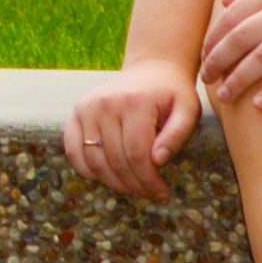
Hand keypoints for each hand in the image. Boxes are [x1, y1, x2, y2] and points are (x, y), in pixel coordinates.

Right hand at [66, 57, 204, 200]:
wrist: (151, 68)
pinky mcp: (77, 112)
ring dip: (113, 182)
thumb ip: (177, 135)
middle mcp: (106, 104)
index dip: (149, 181)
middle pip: (116, 161)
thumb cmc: (173, 93)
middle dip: (135, 185)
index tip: (163, 193)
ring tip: (133, 188)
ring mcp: (87, 107)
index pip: (137, 155)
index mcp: (135, 103)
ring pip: (94, 160)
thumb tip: (158, 161)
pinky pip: (73, 150)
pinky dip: (86, 170)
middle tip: (150, 194)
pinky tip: (107, 177)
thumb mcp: (188, 109)